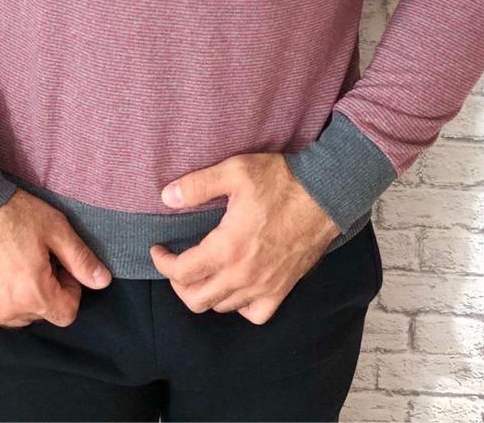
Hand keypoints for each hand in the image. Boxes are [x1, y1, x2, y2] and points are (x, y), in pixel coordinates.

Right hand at [0, 187, 111, 328]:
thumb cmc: (12, 213)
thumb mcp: (56, 229)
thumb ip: (81, 259)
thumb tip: (103, 281)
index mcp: (33, 294)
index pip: (66, 314)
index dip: (70, 290)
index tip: (61, 267)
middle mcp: (7, 310)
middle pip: (41, 314)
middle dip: (46, 291)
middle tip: (38, 259)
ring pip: (16, 316)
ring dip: (22, 298)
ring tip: (16, 264)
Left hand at [149, 153, 340, 324]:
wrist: (325, 193)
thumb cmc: (281, 180)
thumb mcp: (235, 171)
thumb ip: (197, 185)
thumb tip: (166, 197)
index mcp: (227, 248)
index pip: (182, 272)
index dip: (163, 263)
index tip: (158, 250)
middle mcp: (243, 275)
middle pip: (196, 299)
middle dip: (178, 284)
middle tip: (176, 264)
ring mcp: (265, 286)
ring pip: (222, 307)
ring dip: (205, 293)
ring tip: (201, 272)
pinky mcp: (283, 288)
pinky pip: (254, 313)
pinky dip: (239, 306)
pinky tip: (235, 288)